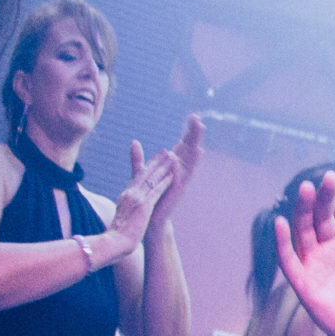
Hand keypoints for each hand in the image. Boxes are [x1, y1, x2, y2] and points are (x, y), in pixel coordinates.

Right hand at [106, 138, 181, 258]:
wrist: (114, 242)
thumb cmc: (117, 236)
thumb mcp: (121, 219)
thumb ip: (125, 211)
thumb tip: (126, 211)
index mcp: (125, 197)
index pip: (137, 178)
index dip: (147, 167)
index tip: (154, 159)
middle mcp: (130, 194)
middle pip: (144, 174)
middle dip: (156, 162)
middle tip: (165, 151)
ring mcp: (136, 199)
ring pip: (151, 179)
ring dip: (163, 167)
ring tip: (172, 157)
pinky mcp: (144, 207)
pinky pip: (156, 191)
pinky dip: (164, 182)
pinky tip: (172, 176)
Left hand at [143, 114, 204, 235]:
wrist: (151, 219)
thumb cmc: (150, 197)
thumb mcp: (142, 174)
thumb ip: (138, 159)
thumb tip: (134, 142)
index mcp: (172, 166)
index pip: (181, 145)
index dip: (187, 132)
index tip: (193, 117)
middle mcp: (180, 171)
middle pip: (188, 149)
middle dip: (193, 134)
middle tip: (198, 118)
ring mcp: (180, 179)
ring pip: (190, 159)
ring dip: (195, 144)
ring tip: (200, 132)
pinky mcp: (178, 188)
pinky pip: (185, 174)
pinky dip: (189, 163)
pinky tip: (194, 154)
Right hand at [273, 165, 334, 335]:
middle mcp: (325, 252)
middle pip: (321, 218)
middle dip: (324, 198)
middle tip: (328, 177)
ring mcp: (313, 266)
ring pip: (304, 233)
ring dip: (304, 211)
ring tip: (308, 188)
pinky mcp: (303, 284)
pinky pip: (289, 261)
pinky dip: (282, 244)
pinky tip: (281, 223)